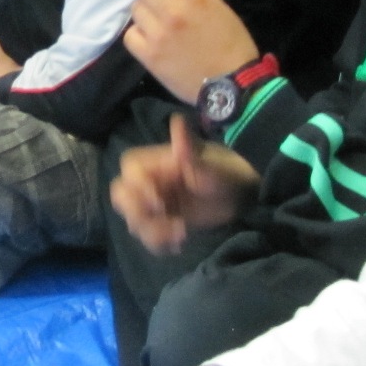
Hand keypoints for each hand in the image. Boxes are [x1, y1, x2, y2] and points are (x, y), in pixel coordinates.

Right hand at [109, 113, 258, 253]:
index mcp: (158, 163)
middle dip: (138, 213)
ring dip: (153, 232)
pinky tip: (179, 243)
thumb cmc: (226, 172)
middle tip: (166, 221)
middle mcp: (151, 182)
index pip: (129, 169)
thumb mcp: (210, 163)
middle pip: (122, 196)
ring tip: (181, 234)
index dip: (136, 187)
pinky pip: (148, 236)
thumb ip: (188, 149)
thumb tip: (177, 121)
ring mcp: (156, 204)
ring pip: (134, 220)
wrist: (244, 196)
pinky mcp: (164, 222)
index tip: (159, 201)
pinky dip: (159, 244)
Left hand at [123, 0, 260, 102]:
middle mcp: (173, 12)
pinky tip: (149, 37)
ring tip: (155, 18)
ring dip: (143, 9)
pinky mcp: (149, 56)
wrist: (231, 84)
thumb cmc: (231, 43)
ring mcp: (158, 34)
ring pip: (135, 9)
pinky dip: (138, 33)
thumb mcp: (217, 6)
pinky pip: (130, 35)